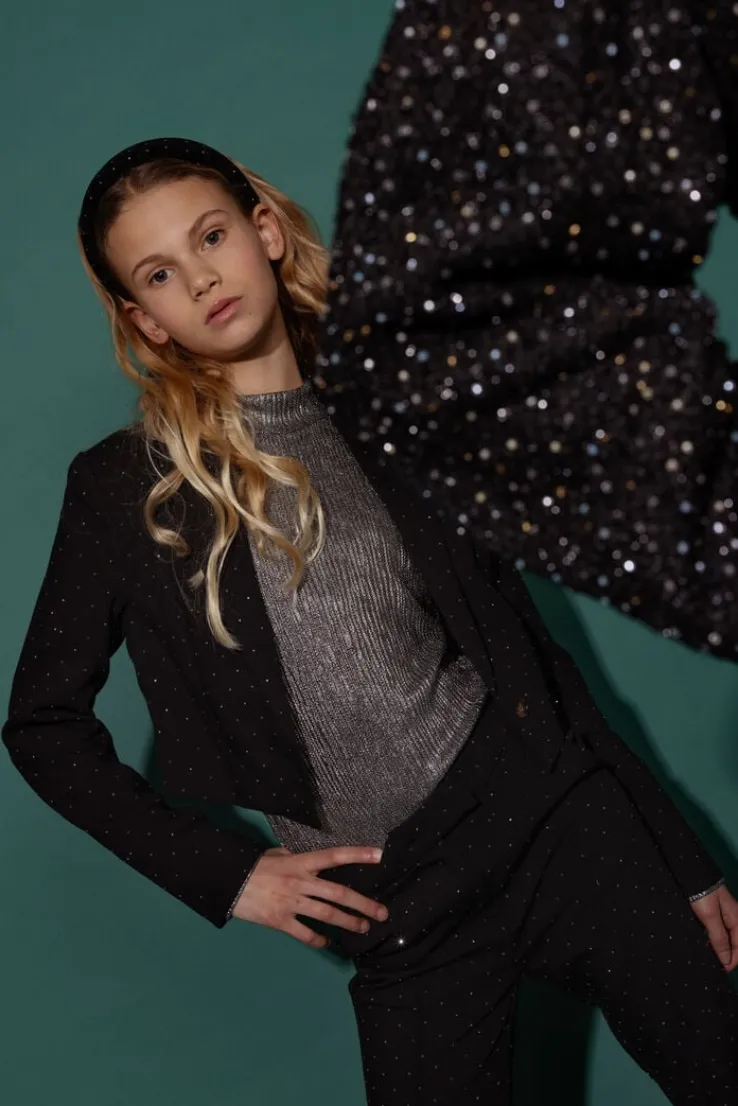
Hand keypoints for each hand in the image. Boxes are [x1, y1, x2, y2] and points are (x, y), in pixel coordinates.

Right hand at [231, 844, 389, 947]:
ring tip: (364, 928)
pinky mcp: (280, 921)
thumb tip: (312, 862)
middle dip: (363, 904)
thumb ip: (297, 858)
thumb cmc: (255, 865)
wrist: (229, 881)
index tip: (379, 855)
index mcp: (300, 862)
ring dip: (348, 922)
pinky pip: (304, 933)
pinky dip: (318, 939)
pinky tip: (327, 942)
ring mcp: (291, 903)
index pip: (334, 856)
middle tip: (382, 913)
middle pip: (338, 893)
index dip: (357, 855)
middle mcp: (300, 882)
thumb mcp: (277, 854)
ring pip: (327, 914)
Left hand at [690, 884, 737, 971]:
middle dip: (726, 956)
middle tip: (714, 965)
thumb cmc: (702, 894)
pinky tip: (705, 944)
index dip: (732, 961)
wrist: (690, 873)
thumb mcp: (710, 917)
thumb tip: (726, 960)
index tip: (720, 970)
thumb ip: (719, 938)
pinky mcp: (712, 912)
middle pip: (734, 944)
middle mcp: (732, 919)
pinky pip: (717, 931)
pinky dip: (713, 939)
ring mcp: (723, 915)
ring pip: (725, 938)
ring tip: (708, 957)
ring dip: (720, 948)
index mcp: (737, 920)